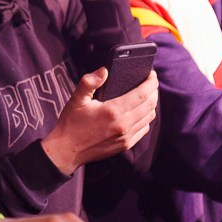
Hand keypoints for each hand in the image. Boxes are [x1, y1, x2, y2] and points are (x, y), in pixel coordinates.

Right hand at [41, 69, 158, 174]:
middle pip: (150, 105)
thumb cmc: (71, 123)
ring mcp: (126, 137)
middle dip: (154, 91)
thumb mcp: (76, 99)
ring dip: (151, 104)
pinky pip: (144, 129)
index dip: (151, 82)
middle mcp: (123, 125)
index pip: (142, 95)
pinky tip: (140, 112)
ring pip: (149, 117)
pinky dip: (146, 118)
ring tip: (147, 95)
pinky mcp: (125, 145)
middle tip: (151, 82)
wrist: (67, 150)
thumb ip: (89, 82)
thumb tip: (104, 70)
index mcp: (113, 111)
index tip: (152, 74)